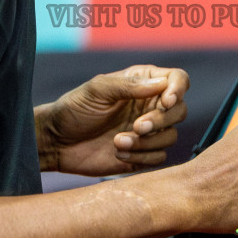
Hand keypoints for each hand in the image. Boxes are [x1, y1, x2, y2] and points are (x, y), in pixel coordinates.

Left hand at [36, 65, 189, 176]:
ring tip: (118, 141)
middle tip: (136, 126)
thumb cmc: (74, 109)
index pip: (177, 80)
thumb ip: (129, 85)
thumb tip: (161, 83)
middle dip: (161, 120)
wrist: (57, 142)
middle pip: (180, 111)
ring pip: (171, 136)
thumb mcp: (97, 90)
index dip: (177, 90)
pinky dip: (142, 157)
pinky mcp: (143, 154)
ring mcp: (148, 132)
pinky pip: (159, 157)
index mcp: (143, 84)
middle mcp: (150, 106)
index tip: (165, 102)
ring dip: (147, 142)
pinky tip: (118, 153)